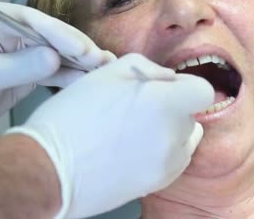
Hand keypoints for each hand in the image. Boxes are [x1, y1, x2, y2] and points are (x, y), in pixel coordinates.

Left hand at [0, 0, 115, 147]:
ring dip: (79, 64)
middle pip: (50, 36)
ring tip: (108, 71)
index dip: (63, 38)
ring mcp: (16, 51)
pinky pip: (49, 72)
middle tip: (107, 63)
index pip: (34, 23)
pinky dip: (68, 77)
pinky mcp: (21, 71)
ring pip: (54, 54)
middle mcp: (8, 29)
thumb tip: (55, 59)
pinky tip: (89, 81)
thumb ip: (17, 67)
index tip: (87, 52)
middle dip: (78, 50)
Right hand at [7, 53, 213, 218]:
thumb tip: (167, 78)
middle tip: (135, 108)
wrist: (50, 167)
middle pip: (190, 116)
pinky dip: (159, 154)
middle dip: (170, 108)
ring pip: (183, 141)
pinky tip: (128, 150)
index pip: (203, 91)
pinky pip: (171, 163)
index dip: (184, 86)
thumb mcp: (106, 73)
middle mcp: (173, 136)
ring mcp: (167, 165)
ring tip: (129, 131)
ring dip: (166, 132)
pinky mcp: (156, 185)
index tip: (164, 88)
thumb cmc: (72, 117)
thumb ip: (146, 67)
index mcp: (164, 103)